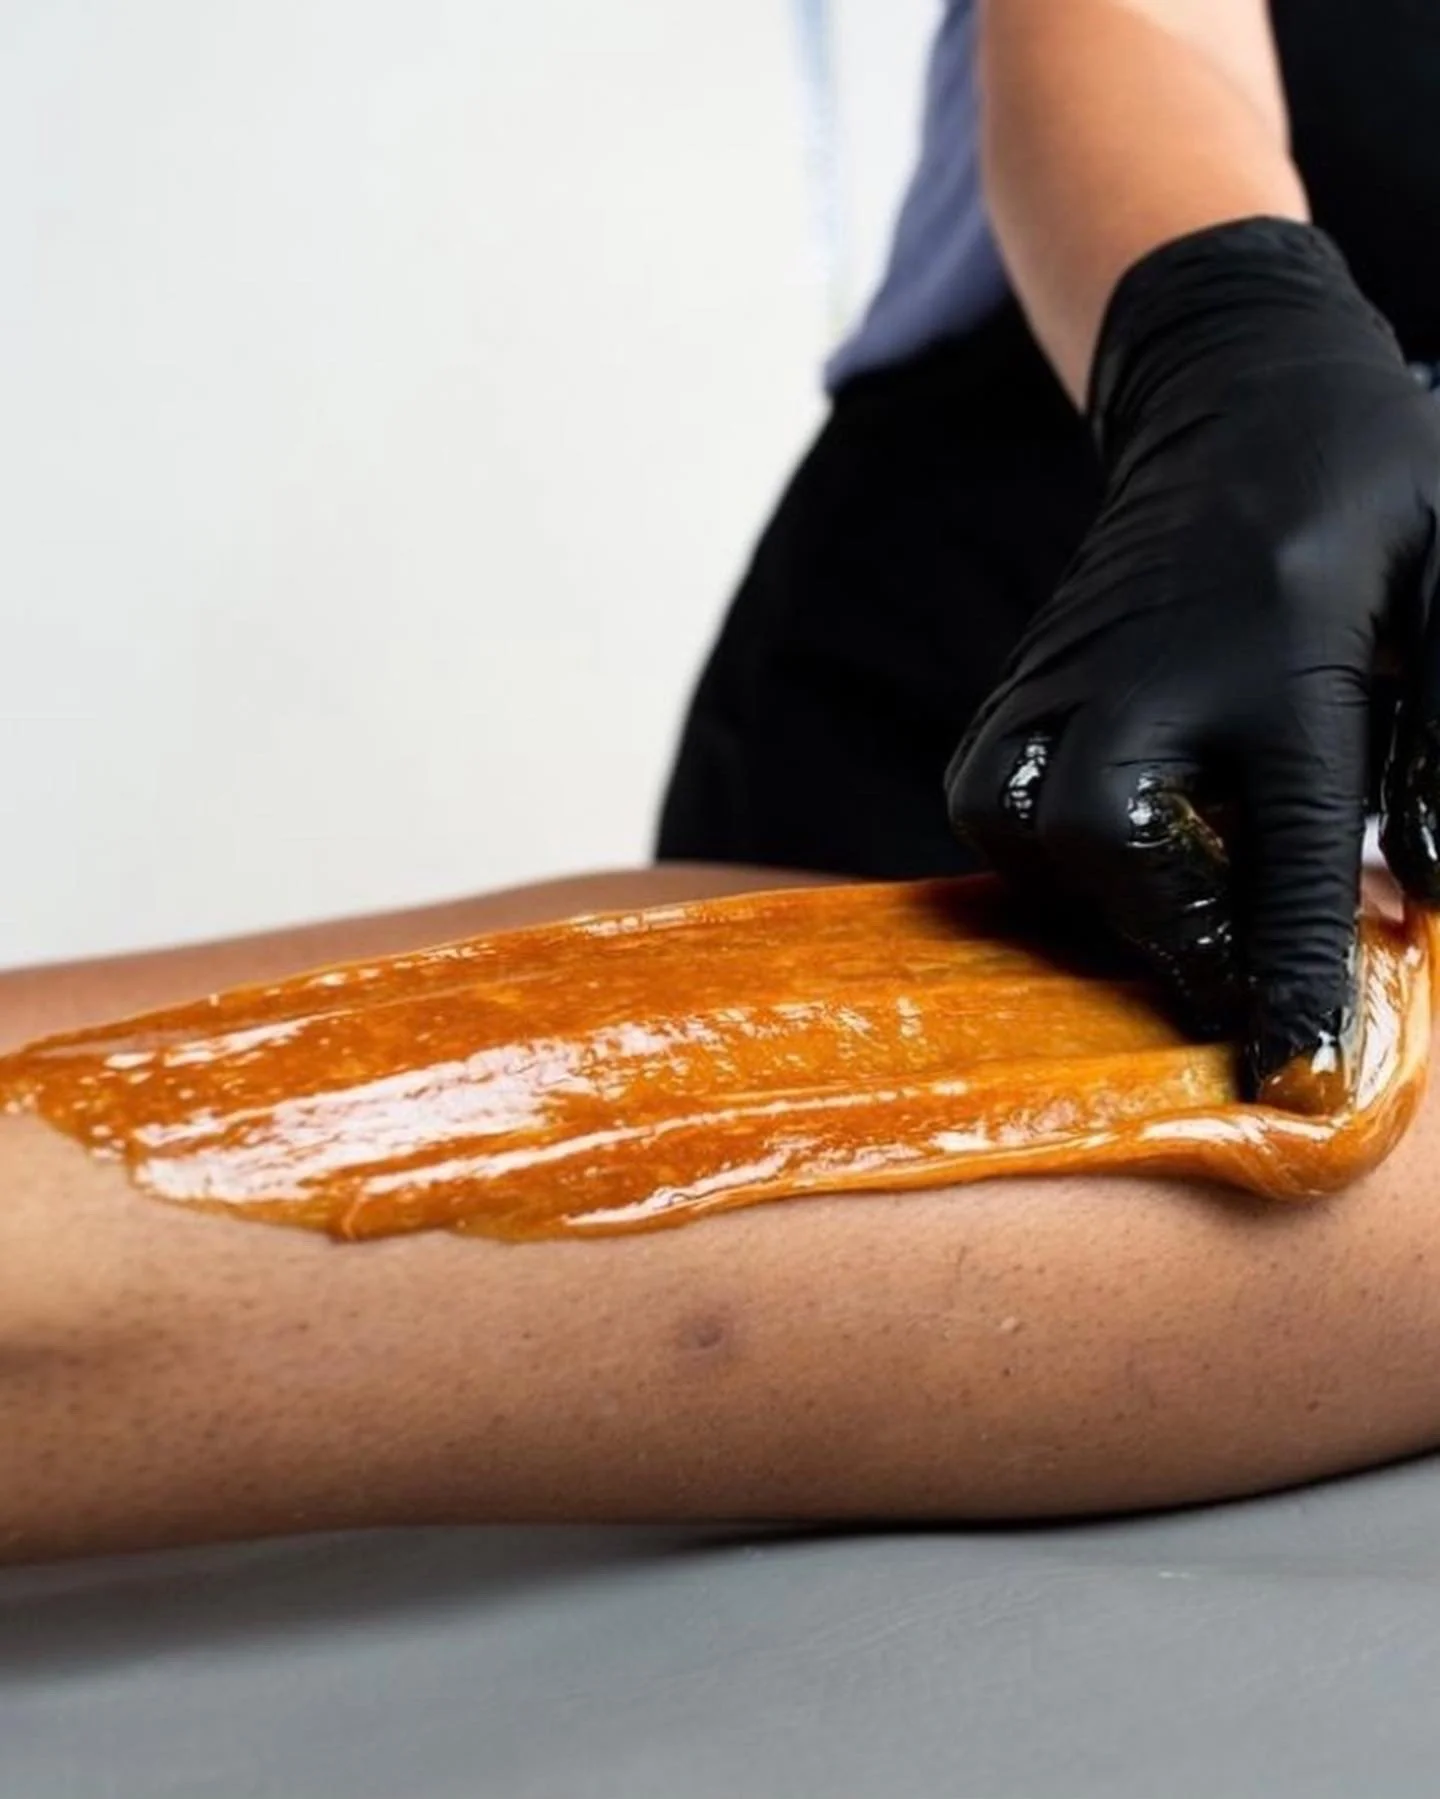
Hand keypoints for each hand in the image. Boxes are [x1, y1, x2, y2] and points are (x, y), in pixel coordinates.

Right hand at [945, 219, 1439, 1106]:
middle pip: (1104, 838)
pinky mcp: (1019, 673)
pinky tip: (1116, 853)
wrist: (1238, 388)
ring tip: (1177, 906)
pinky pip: (989, 800)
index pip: (1289, 843)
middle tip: (1232, 969)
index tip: (1291, 1076)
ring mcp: (1065, 663)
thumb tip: (1426, 891)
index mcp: (1283, 643)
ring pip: (1024, 829)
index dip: (1291, 972)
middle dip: (1168, 930)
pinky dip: (1038, 856)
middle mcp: (1150, 660)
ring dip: (1096, 898)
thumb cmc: (1374, 488)